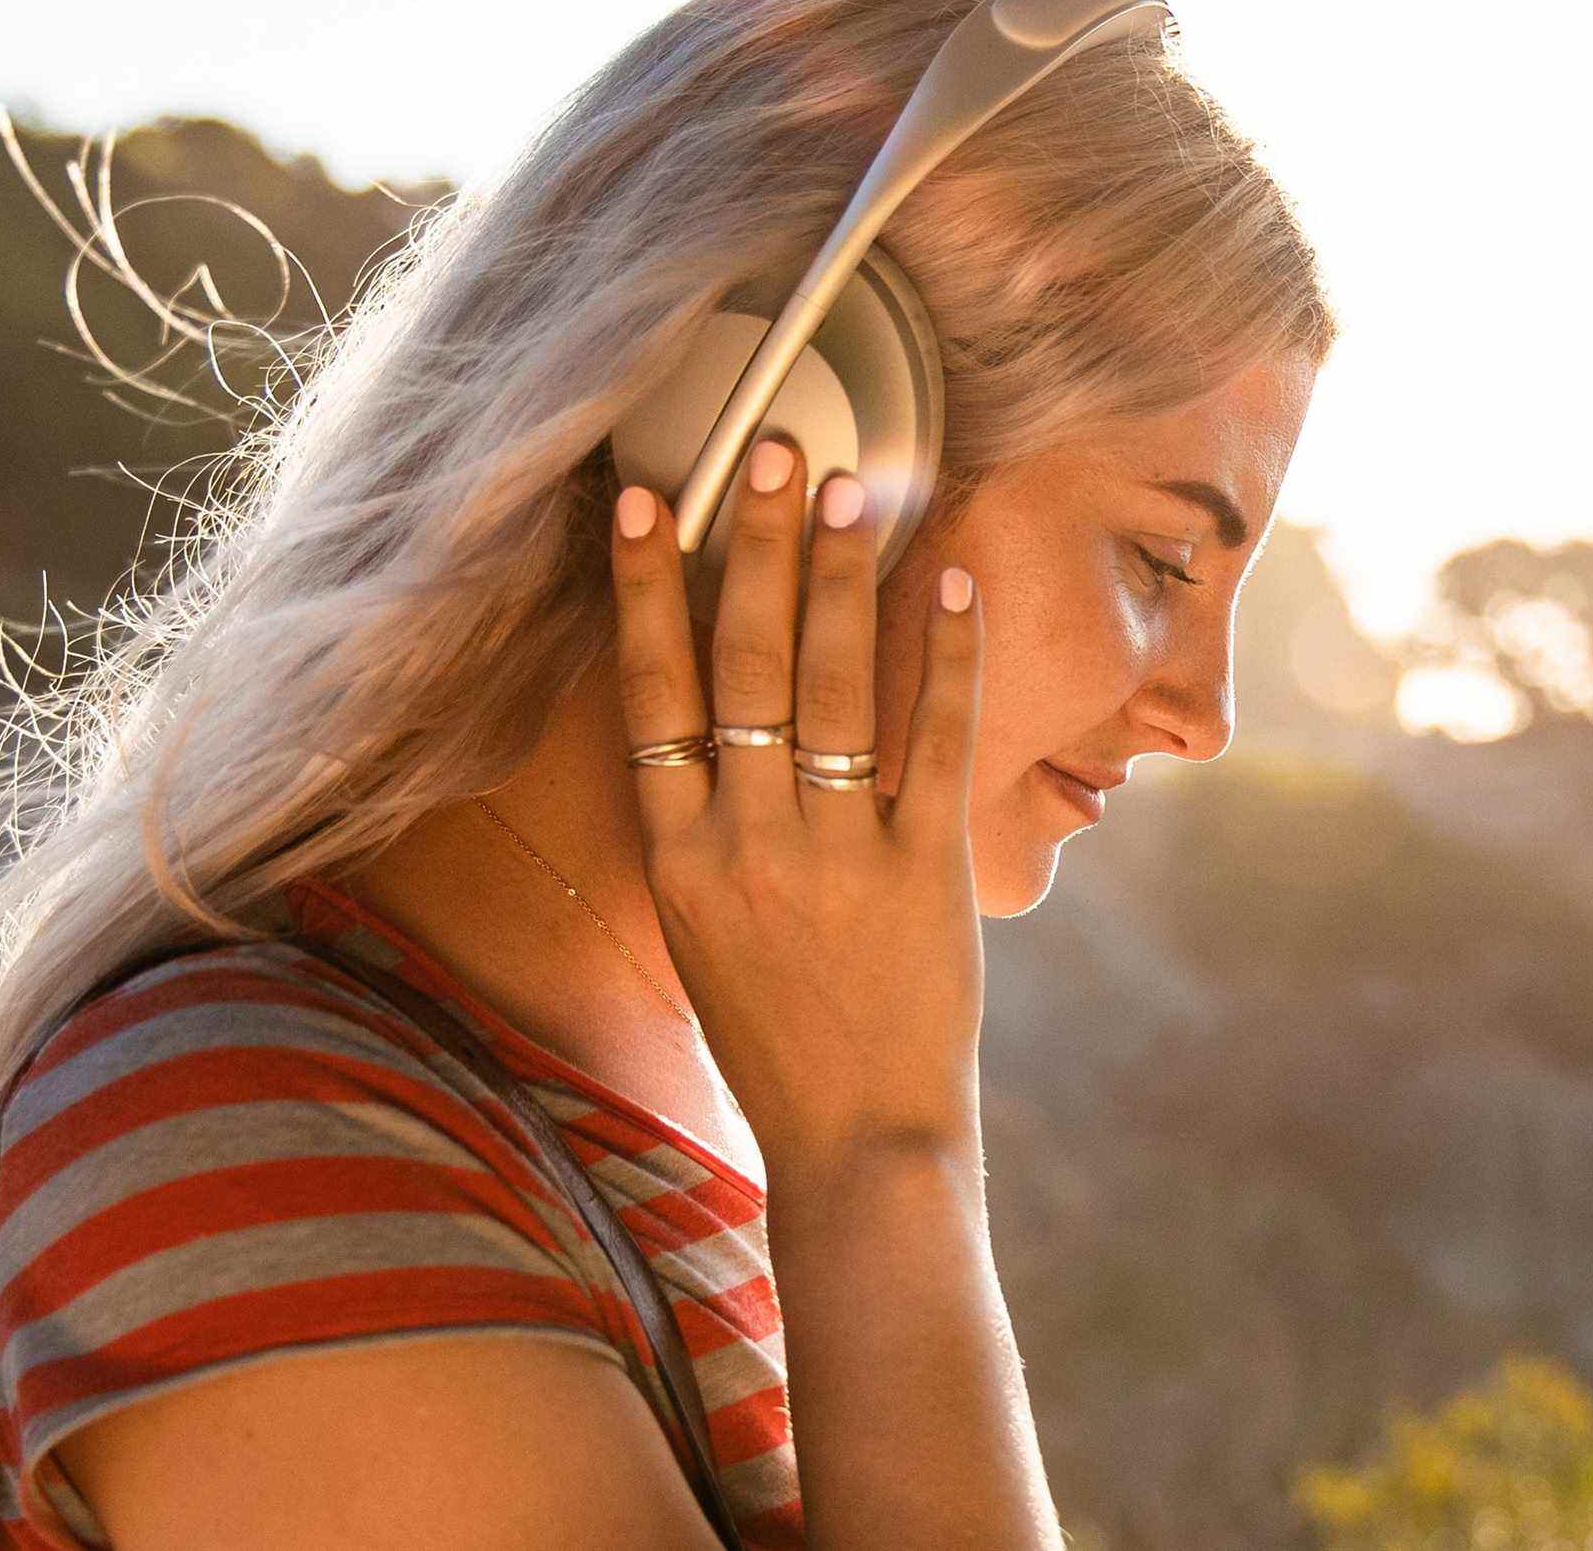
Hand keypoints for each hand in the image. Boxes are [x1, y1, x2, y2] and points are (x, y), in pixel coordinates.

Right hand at [607, 437, 986, 1176]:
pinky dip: (943, 655)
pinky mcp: (923, 871)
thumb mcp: (701, 932)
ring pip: (831, 685)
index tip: (643, 502)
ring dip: (841, 576)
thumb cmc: (774, 1037)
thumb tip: (700, 726)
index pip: (650, 693)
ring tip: (852, 488)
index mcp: (678, 856)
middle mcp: (745, 842)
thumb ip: (698, 831)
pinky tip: (950, 580)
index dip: (645, 590)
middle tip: (773, 451)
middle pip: (743, 662)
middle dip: (756, 546)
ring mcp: (835, 853)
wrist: (856, 1140)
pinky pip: (934, 740)